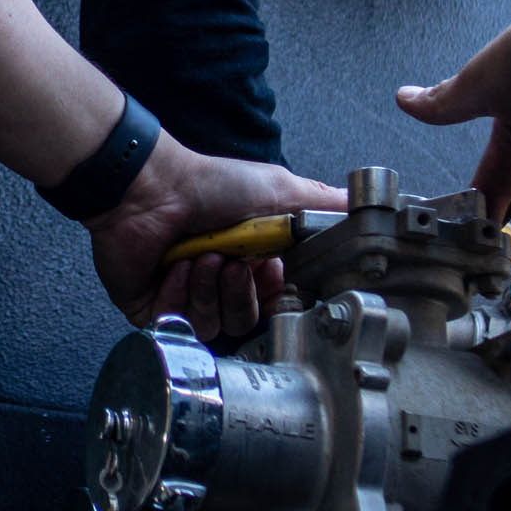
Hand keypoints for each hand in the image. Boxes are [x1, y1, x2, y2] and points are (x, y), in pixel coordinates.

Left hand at [87, 134, 345, 341]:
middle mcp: (218, 282)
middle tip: (232, 260)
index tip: (269, 270)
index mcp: (248, 260)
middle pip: (246, 320)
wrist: (150, 187)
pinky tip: (173, 265)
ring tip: (199, 255)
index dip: (273, 292)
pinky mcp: (152, 308)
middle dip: (241, 290)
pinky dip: (178, 292)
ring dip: (208, 288)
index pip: (274, 303)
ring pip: (213, 326)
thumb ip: (320, 205)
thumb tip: (360, 207)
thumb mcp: (279, 190)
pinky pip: (177, 324)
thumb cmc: (209, 184)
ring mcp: (184, 297)